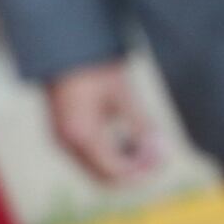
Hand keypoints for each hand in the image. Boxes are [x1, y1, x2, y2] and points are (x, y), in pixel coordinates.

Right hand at [44, 61, 166, 184]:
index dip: (143, 170)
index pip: (116, 172)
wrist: (61, 45)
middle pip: (104, 178)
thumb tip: (162, 152)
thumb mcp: (124, 95)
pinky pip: (87, 158)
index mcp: (81, 135)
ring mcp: (60, 140)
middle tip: (157, 154)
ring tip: (144, 143)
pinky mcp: (60, 133)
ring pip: (95, 170)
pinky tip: (125, 137)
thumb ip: (142, 126)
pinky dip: (109, 155)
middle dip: (134, 171)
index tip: (163, 156)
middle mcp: (65, 143)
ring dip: (122, 164)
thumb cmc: (94, 66)